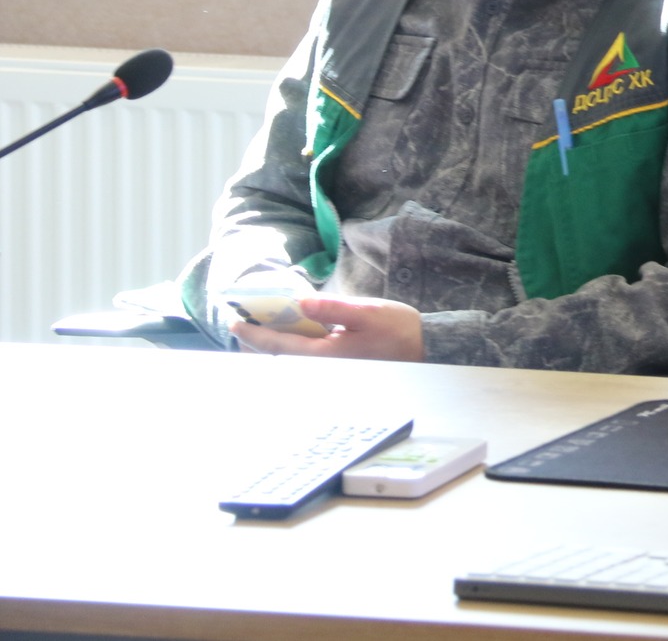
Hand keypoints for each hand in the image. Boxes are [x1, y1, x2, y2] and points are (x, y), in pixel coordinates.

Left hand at [232, 295, 424, 361]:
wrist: (427, 350)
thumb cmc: (399, 331)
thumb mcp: (368, 313)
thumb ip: (333, 308)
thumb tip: (300, 303)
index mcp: (324, 356)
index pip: (277, 346)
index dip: (253, 334)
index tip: (234, 321)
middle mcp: (322, 368)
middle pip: (276, 360)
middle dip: (255, 345)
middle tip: (240, 326)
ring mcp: (330, 371)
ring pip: (288, 363)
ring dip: (270, 349)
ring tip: (259, 333)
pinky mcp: (338, 368)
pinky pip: (302, 362)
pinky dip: (288, 351)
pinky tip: (290, 339)